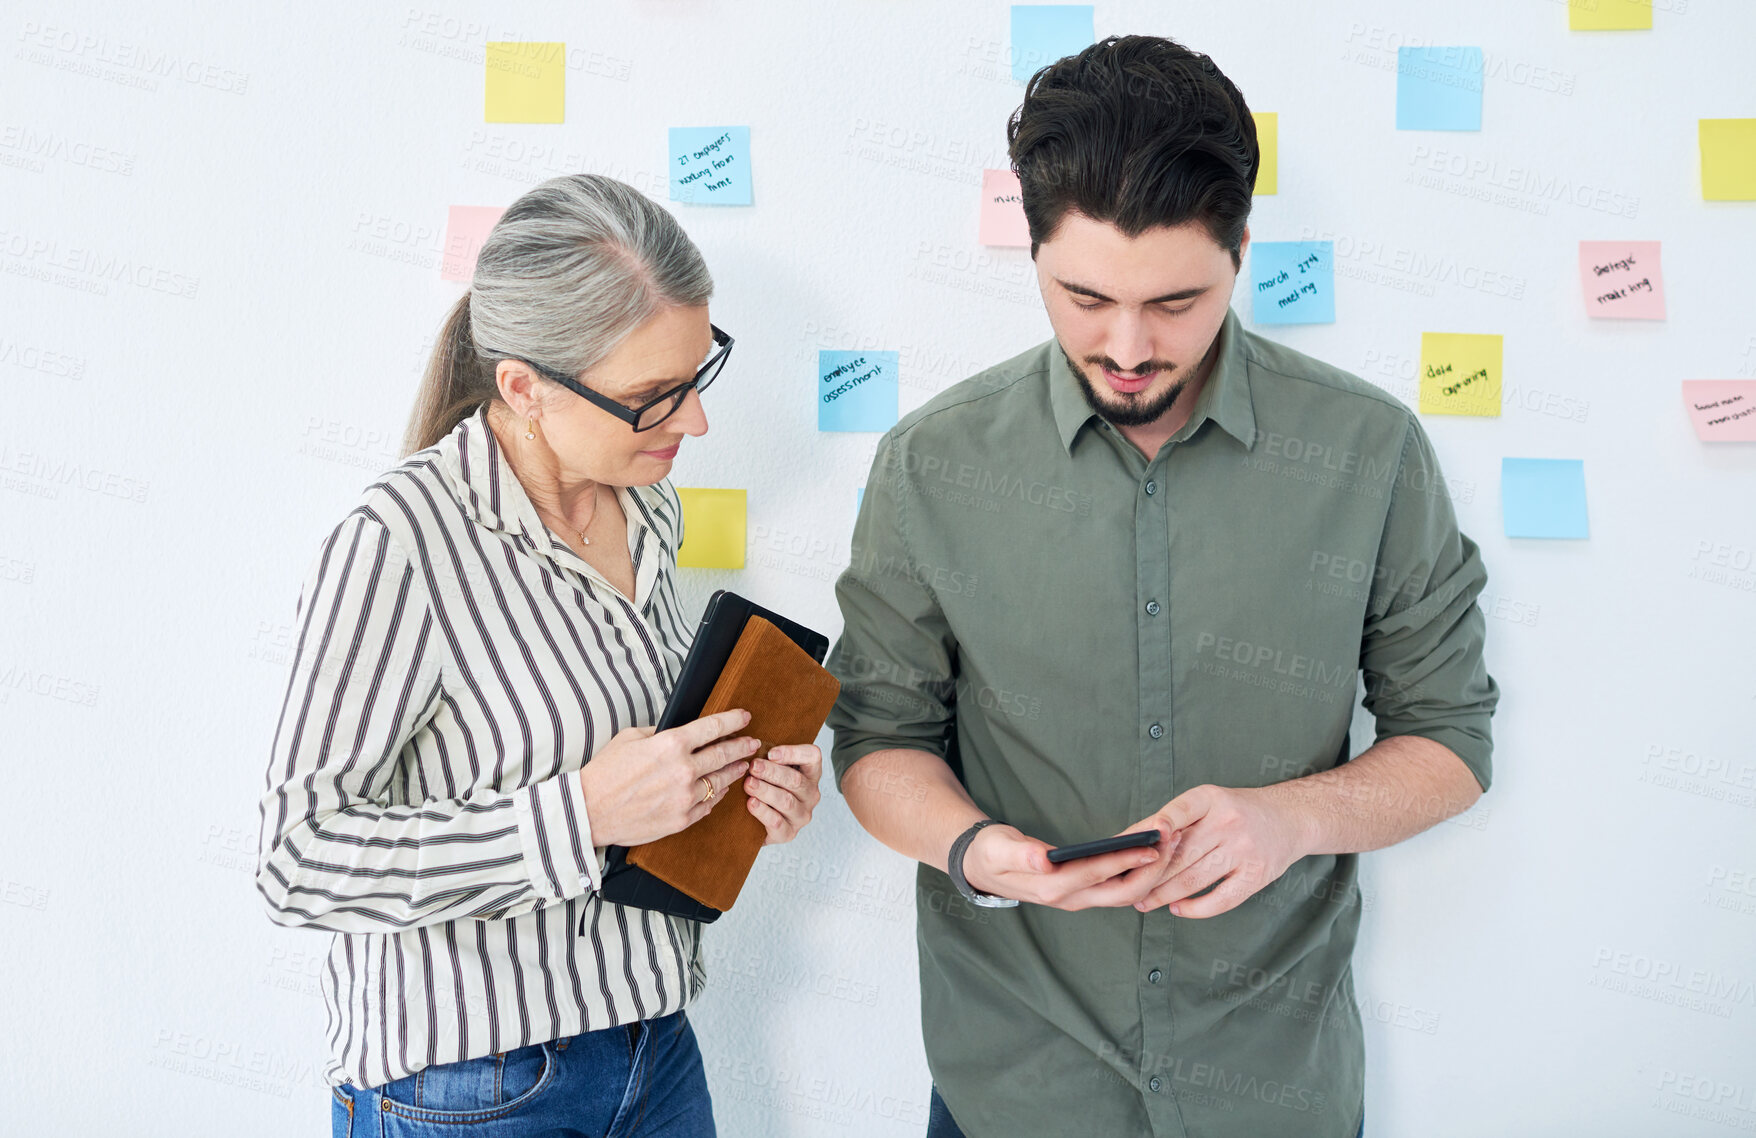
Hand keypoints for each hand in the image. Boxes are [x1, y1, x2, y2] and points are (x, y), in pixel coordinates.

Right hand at [576, 708, 760, 847]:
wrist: (589, 810)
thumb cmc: (606, 772)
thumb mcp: (630, 738)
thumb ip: (659, 733)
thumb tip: (677, 732)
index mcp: (671, 744)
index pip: (714, 727)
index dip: (734, 720)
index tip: (744, 717)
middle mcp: (684, 770)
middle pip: (725, 754)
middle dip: (743, 746)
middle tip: (753, 743)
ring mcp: (685, 797)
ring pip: (721, 781)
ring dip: (734, 771)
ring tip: (742, 766)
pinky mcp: (682, 819)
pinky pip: (709, 804)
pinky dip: (716, 795)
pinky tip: (720, 789)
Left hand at [743, 743, 822, 844]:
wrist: (759, 822)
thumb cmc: (766, 786)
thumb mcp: (771, 768)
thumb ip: (766, 756)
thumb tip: (748, 743)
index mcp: (810, 773)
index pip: (812, 756)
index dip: (793, 753)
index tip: (770, 752)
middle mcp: (811, 794)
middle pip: (796, 780)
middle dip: (772, 772)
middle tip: (753, 766)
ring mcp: (802, 815)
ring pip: (786, 801)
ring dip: (766, 790)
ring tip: (748, 784)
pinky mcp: (789, 833)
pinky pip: (777, 823)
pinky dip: (763, 812)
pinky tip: (751, 803)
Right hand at [960, 823, 1179, 910]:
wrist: (983, 869)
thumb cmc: (990, 854)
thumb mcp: (997, 849)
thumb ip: (1019, 854)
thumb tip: (1044, 859)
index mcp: (1051, 888)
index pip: (1097, 875)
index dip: (1126, 861)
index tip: (1152, 846)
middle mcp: (1071, 899)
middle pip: (1123, 893)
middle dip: (1152, 870)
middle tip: (1173, 840)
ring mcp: (1080, 898)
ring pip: (1126, 892)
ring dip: (1150, 871)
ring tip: (1169, 842)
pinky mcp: (1085, 891)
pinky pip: (1119, 886)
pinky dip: (1139, 871)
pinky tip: (1152, 851)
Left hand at [1130, 785, 1308, 917]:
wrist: (1290, 818)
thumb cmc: (1237, 811)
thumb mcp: (1209, 802)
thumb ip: (1173, 818)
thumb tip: (1130, 838)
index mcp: (1212, 799)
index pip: (1177, 811)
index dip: (1154, 829)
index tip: (1130, 845)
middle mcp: (1229, 822)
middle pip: (1179, 855)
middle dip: (1149, 875)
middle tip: (1127, 887)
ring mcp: (1244, 850)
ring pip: (1193, 879)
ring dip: (1163, 895)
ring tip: (1144, 902)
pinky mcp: (1257, 876)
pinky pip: (1220, 900)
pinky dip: (1194, 909)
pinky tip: (1177, 909)